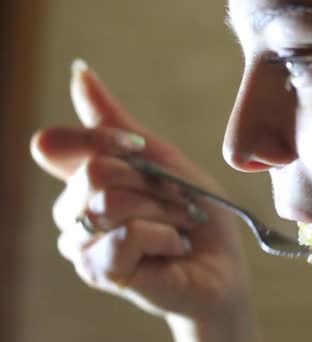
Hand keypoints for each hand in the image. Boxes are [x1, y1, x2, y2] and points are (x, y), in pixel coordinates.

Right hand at [31, 61, 254, 340]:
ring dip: (164, 210)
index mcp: (83, 181)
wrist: (222, 266)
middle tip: (179, 202)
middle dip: (153, 183)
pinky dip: (165, 236)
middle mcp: (72, 212)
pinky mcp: (99, 272)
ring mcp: (81, 245)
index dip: (101, 138)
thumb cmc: (197, 214)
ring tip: (180, 226)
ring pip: (110, 203)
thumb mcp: (164, 160)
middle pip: (95, 171)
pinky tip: (173, 248)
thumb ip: (118, 124)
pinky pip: (126, 235)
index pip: (54, 144)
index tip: (139, 148)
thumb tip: (79, 71)